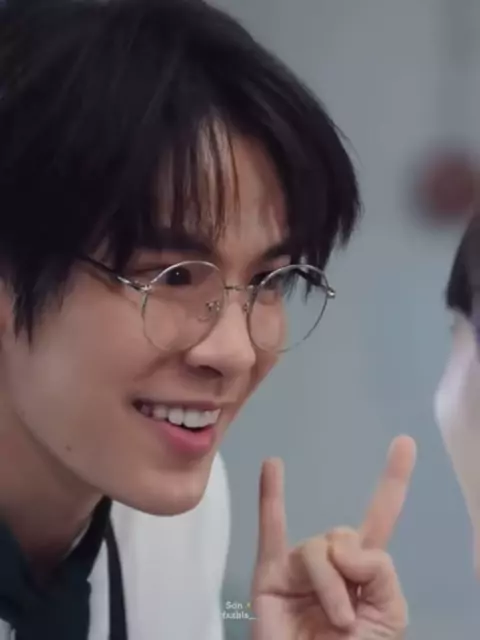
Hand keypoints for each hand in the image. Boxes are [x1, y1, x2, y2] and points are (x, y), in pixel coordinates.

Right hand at [250, 435, 415, 639]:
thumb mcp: (388, 617)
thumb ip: (381, 571)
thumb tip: (344, 549)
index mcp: (362, 570)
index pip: (380, 517)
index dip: (393, 481)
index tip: (405, 443)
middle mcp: (331, 561)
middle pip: (344, 536)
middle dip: (352, 570)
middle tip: (350, 615)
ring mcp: (299, 566)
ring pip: (317, 550)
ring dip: (330, 586)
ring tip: (336, 619)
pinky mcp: (270, 575)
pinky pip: (269, 530)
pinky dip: (270, 497)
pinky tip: (273, 466)